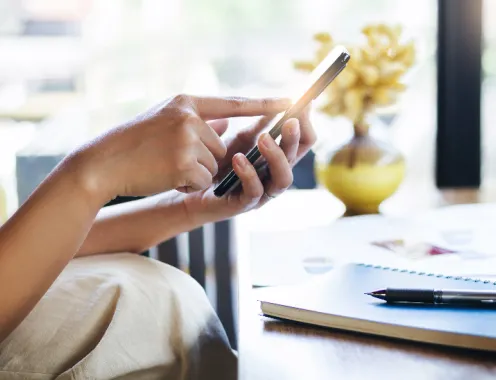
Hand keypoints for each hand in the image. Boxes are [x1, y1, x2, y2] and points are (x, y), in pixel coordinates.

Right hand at [69, 94, 290, 202]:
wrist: (102, 163)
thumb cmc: (133, 143)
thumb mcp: (165, 120)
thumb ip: (198, 121)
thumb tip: (228, 125)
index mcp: (186, 102)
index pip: (233, 103)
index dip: (263, 103)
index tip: (291, 102)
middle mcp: (189, 118)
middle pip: (222, 146)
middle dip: (205, 159)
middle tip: (172, 157)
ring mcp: (187, 140)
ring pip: (215, 165)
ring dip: (195, 172)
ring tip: (165, 165)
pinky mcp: (184, 164)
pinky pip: (203, 180)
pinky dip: (187, 183)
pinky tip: (165, 176)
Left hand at [183, 106, 315, 222]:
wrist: (191, 189)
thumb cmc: (219, 164)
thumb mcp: (240, 140)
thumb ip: (259, 125)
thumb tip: (277, 102)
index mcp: (279, 158)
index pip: (304, 142)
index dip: (307, 123)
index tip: (304, 104)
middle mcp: (276, 176)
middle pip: (297, 158)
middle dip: (294, 138)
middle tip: (289, 121)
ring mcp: (263, 192)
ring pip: (284, 179)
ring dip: (276, 157)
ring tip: (263, 138)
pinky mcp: (244, 204)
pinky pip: (254, 192)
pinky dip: (249, 174)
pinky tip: (238, 159)